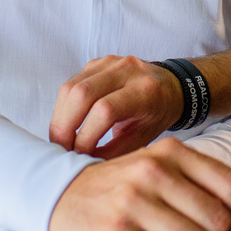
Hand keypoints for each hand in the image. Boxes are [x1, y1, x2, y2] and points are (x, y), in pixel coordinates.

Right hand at [50, 55, 182, 157]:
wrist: (170, 86)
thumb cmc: (157, 115)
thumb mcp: (143, 138)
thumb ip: (114, 152)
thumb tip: (83, 167)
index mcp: (145, 90)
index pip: (105, 110)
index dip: (86, 136)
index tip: (80, 157)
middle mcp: (127, 70)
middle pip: (82, 94)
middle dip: (64, 127)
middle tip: (62, 150)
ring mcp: (110, 62)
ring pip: (70, 87)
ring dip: (59, 118)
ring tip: (60, 141)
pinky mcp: (96, 63)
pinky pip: (70, 84)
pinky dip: (63, 107)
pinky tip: (66, 125)